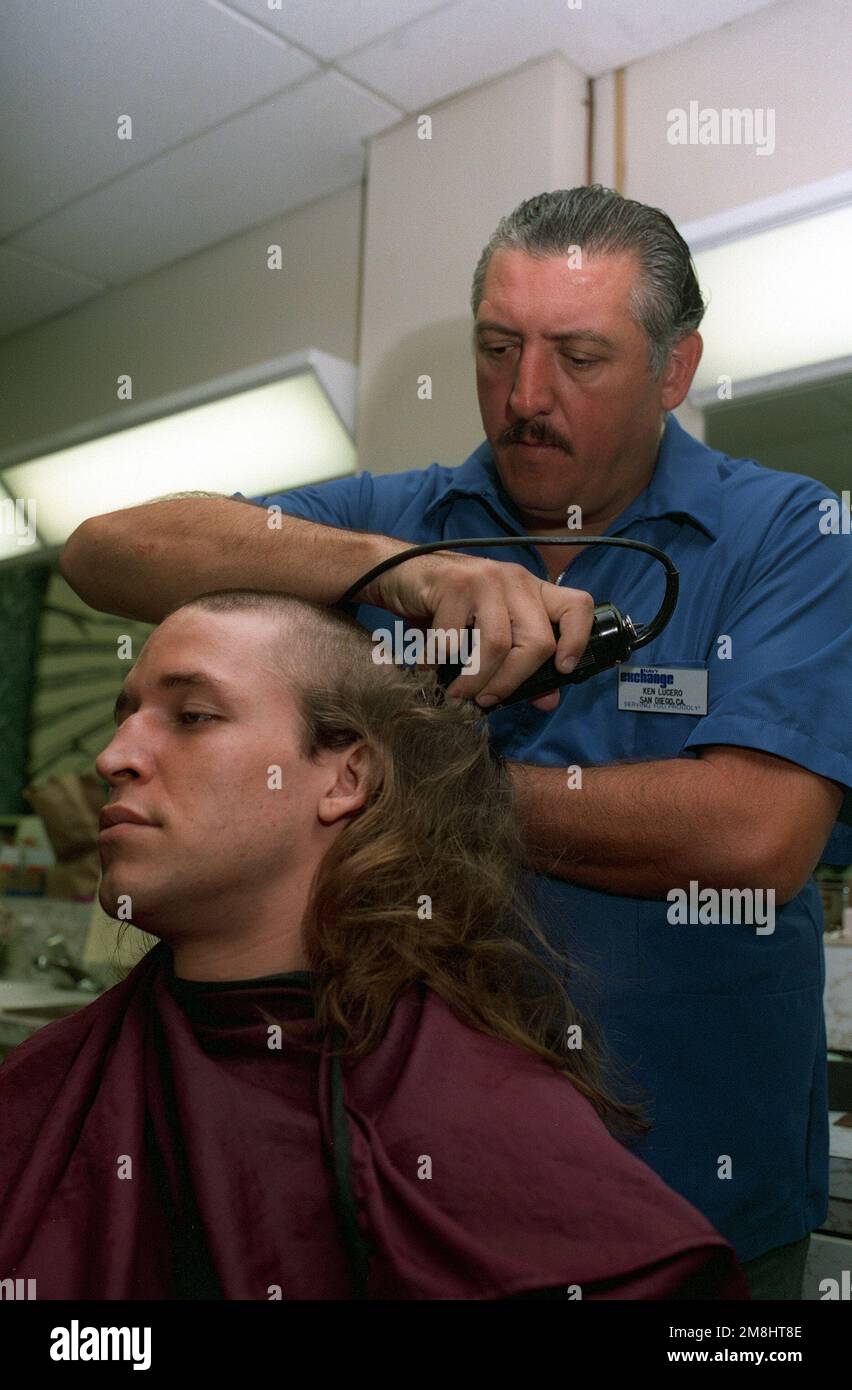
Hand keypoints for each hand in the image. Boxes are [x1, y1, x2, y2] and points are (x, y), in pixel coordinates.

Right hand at [364, 550, 594, 711]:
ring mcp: (486, 579)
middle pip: (537, 641)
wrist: (397, 572)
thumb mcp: (486, 632)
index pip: (578, 606)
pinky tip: (431, 668)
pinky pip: (455, 640)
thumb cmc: (447, 608)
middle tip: (488, 699)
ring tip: (459, 694)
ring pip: (498, 644)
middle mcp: (516, 580)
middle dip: (512, 681)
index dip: (578, 640)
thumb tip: (548, 700)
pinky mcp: (454, 584)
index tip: (562, 669)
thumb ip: (520, 664)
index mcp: (532, 591)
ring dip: (476, 680)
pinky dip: (441, 664)